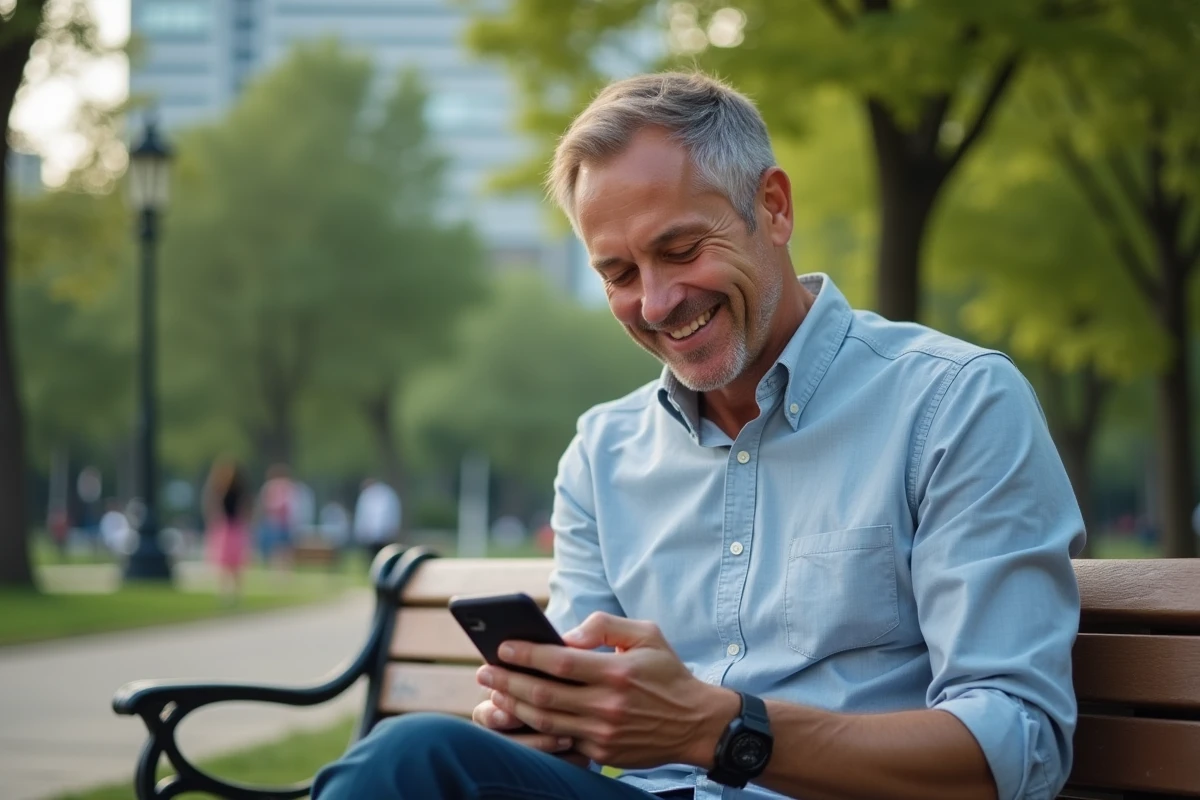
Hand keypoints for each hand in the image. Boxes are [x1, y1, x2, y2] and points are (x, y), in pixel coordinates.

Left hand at [476, 612, 739, 768]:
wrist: (696, 723)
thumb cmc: (667, 672)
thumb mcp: (646, 634)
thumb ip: (605, 625)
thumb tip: (566, 634)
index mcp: (617, 672)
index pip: (560, 662)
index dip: (526, 654)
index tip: (501, 646)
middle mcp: (608, 704)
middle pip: (543, 695)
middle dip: (506, 681)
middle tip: (482, 670)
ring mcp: (603, 732)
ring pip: (545, 721)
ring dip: (512, 706)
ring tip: (492, 691)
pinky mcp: (602, 751)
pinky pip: (558, 740)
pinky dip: (533, 728)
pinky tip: (516, 715)